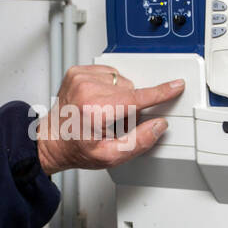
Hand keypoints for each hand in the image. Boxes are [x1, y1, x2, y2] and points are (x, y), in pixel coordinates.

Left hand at [34, 65, 184, 175]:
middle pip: (130, 89)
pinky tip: (97, 101)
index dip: (160, 93)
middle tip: (113, 122)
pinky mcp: (77, 71)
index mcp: (94, 109)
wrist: (51, 141)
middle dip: (130, 106)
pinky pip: (108, 74)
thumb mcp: (110, 156)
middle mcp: (85, 88)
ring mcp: (79, 77)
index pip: (136, 98)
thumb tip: (158, 126)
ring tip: (103, 111)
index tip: (176, 85)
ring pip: (121, 81)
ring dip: (119, 95)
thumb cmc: (76, 148)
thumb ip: (139, 142)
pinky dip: (108, 87)